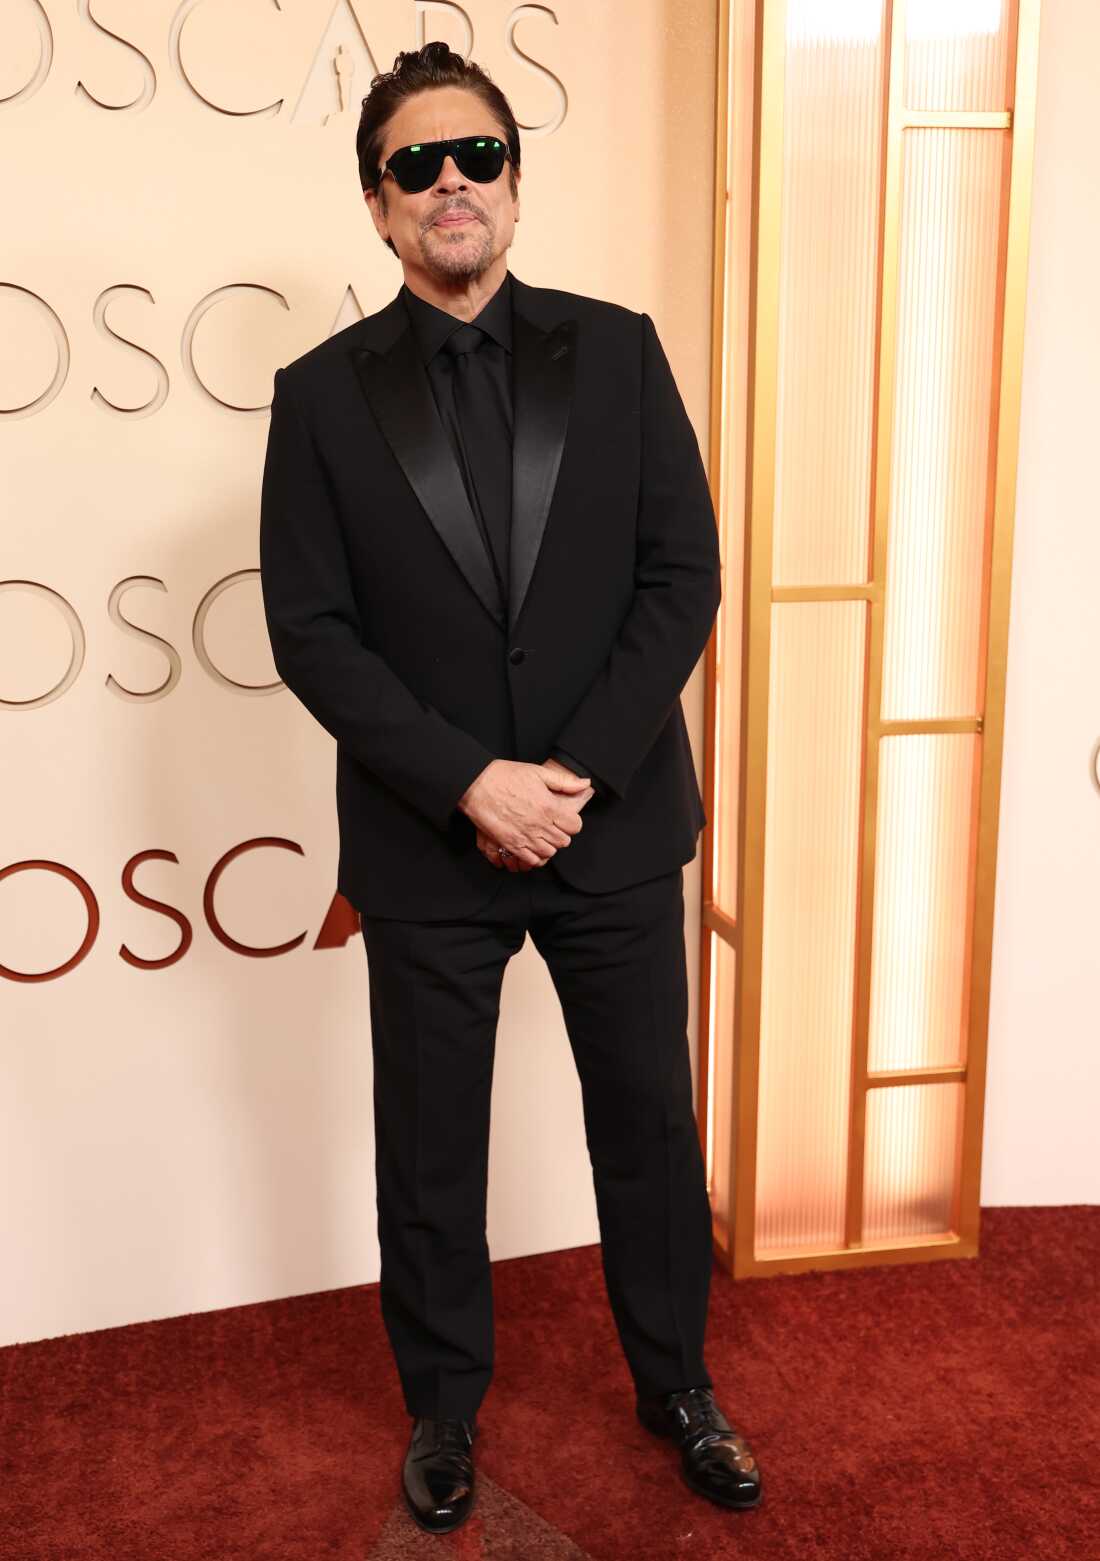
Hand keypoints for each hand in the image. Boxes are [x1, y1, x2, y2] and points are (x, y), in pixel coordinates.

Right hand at [460, 758, 593, 869]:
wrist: (477, 784)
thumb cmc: (505, 775)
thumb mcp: (537, 772)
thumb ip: (564, 782)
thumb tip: (585, 784)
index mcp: (549, 807)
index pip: (575, 826)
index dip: (572, 823)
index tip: (564, 819)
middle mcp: (540, 824)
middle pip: (563, 841)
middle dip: (561, 834)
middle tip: (552, 826)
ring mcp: (525, 836)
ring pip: (549, 852)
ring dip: (548, 845)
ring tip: (540, 835)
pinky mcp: (510, 844)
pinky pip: (531, 859)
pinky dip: (534, 856)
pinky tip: (530, 845)